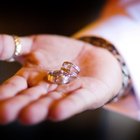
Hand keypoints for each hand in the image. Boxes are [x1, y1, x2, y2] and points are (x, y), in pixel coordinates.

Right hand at [0, 34, 121, 124]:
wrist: (88, 54)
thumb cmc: (60, 51)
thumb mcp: (33, 45)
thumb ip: (12, 45)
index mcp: (33, 79)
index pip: (15, 88)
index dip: (4, 95)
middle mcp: (47, 89)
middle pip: (32, 98)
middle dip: (19, 106)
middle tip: (4, 115)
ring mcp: (67, 92)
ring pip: (52, 101)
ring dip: (41, 109)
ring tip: (28, 116)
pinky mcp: (86, 93)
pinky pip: (77, 100)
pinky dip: (68, 105)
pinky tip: (57, 112)